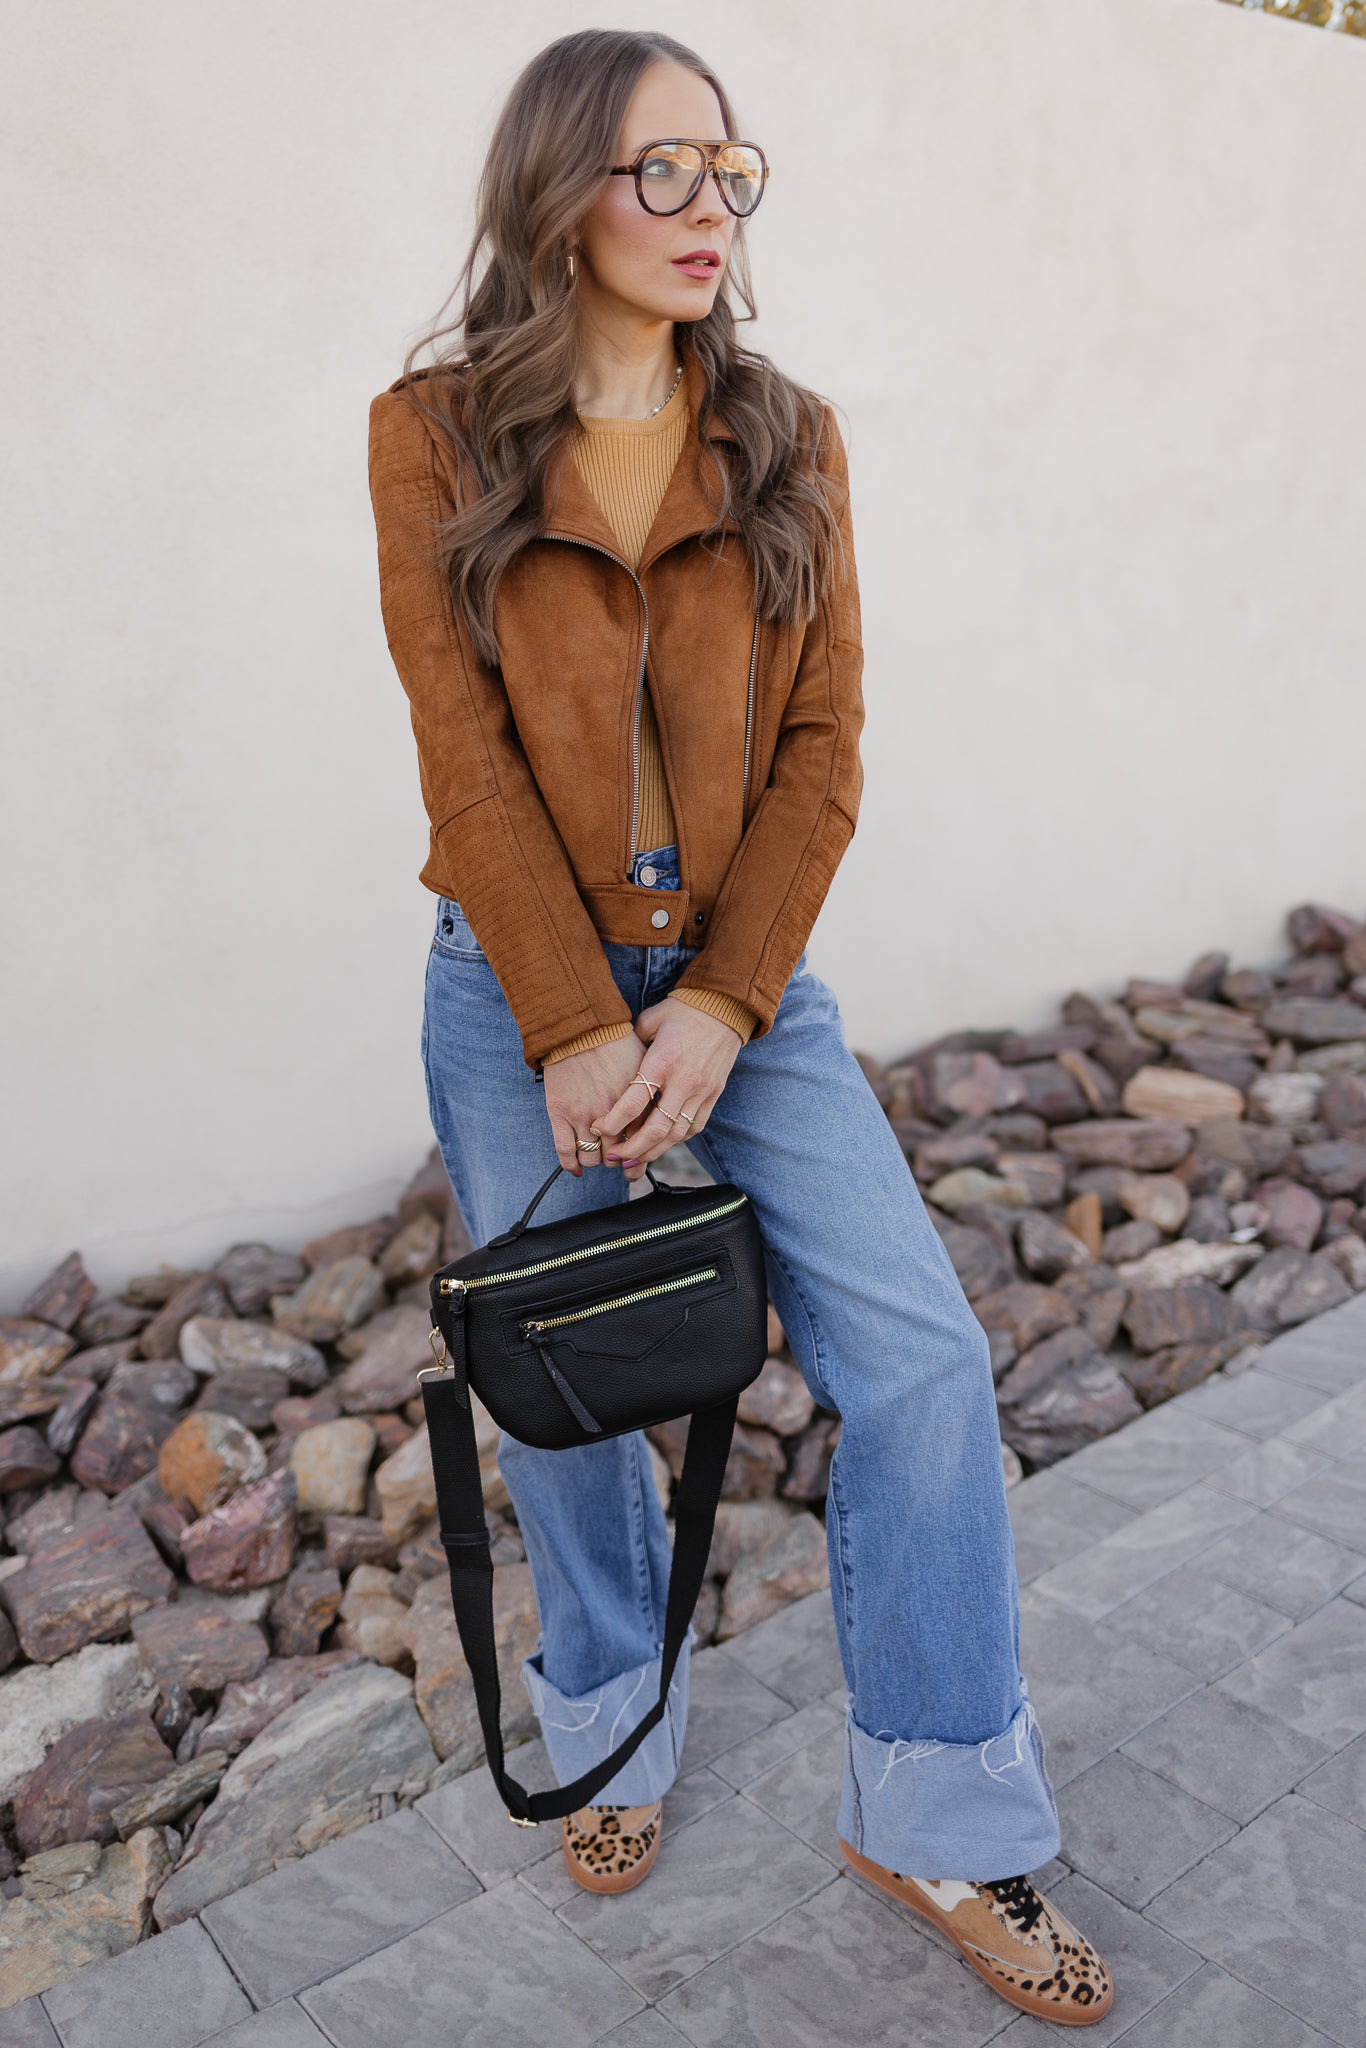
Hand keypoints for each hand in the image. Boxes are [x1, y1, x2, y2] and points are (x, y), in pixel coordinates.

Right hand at [542, 1033, 657, 1177]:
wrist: (580, 1026)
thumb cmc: (615, 1039)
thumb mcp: (646, 1063)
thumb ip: (652, 1090)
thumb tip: (660, 1108)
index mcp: (637, 1103)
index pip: (643, 1142)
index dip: (642, 1153)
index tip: (638, 1155)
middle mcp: (613, 1114)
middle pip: (618, 1155)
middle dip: (619, 1159)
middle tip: (617, 1157)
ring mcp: (585, 1116)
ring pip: (592, 1157)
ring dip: (596, 1160)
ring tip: (596, 1154)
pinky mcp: (560, 1113)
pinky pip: (565, 1150)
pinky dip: (571, 1164)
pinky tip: (576, 1168)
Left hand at [593, 997, 743, 1181]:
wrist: (724, 1007)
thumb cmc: (681, 1011)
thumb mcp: (649, 1022)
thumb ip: (632, 1047)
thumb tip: (615, 1068)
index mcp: (662, 1061)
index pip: (634, 1103)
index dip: (612, 1122)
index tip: (597, 1129)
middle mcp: (683, 1081)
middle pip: (655, 1129)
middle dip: (631, 1149)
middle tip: (612, 1157)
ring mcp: (702, 1091)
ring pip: (676, 1135)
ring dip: (652, 1152)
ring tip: (633, 1159)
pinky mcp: (714, 1095)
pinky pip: (694, 1127)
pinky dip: (675, 1140)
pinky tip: (660, 1143)